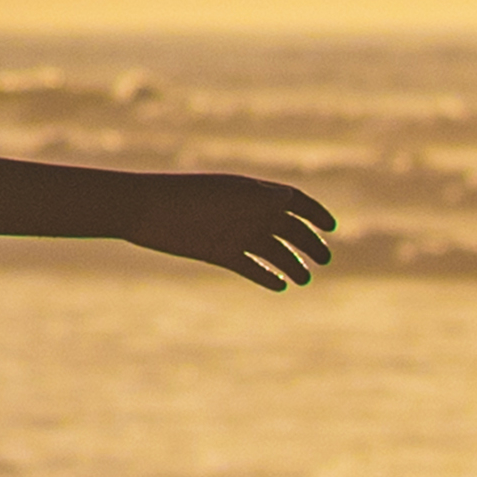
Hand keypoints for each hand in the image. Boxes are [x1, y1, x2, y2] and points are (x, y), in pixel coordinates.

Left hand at [138, 171, 338, 294]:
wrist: (144, 209)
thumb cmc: (186, 198)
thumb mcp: (225, 197)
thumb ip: (259, 197)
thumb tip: (290, 197)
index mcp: (251, 191)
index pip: (292, 200)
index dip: (314, 212)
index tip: (332, 228)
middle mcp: (246, 211)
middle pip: (287, 227)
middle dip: (308, 242)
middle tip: (324, 260)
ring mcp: (234, 233)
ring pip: (271, 250)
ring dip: (290, 263)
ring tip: (304, 279)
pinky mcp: (219, 252)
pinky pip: (249, 266)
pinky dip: (265, 275)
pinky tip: (279, 285)